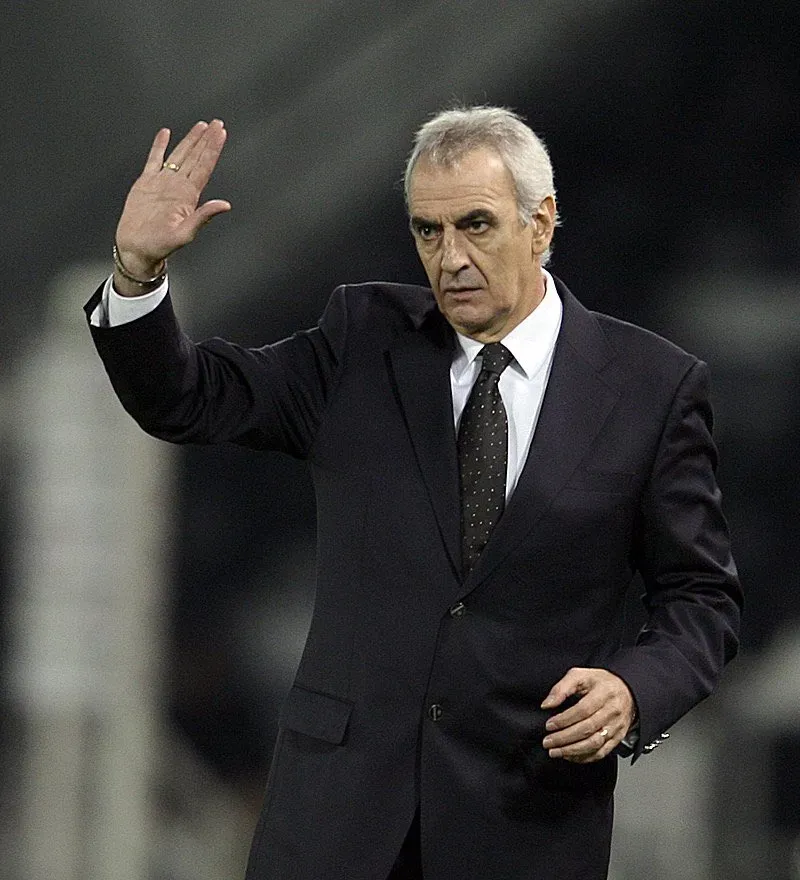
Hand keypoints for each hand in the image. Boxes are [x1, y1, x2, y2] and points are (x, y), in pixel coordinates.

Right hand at [114, 120, 231, 289]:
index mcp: (188, 196)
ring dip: (190, 140)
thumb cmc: (160, 246)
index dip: (213, 149)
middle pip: (195, 157)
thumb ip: (204, 217)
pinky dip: (159, 146)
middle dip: (206, 140)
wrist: (137, 249)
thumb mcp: (185, 234)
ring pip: (179, 155)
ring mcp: (162, 183)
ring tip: (201, 126)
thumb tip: (225, 205)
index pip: (204, 167)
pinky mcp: (146, 183)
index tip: (221, 134)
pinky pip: (153, 160)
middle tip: (217, 123)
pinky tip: (165, 134)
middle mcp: (178, 186)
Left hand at [540, 667, 635, 762]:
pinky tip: (570, 755)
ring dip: (572, 750)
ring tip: (556, 752)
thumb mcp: (580, 675)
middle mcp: (612, 711)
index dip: (564, 720)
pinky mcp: (618, 738)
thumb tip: (547, 704)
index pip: (582, 710)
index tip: (549, 725)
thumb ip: (561, 688)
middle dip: (564, 738)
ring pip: (594, 744)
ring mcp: (616, 726)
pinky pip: (601, 752)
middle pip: (587, 729)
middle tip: (548, 742)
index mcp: (603, 693)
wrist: (626, 690)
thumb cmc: (600, 682)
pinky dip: (584, 757)